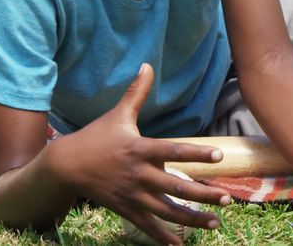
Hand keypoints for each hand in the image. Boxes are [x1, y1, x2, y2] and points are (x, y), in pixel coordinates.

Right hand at [48, 64, 231, 244]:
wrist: (65, 167)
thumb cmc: (96, 137)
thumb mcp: (118, 115)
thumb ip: (136, 93)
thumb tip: (147, 65)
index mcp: (140, 149)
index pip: (172, 150)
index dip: (196, 153)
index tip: (218, 156)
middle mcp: (138, 175)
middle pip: (175, 187)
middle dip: (202, 195)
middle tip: (227, 199)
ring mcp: (132, 195)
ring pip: (166, 211)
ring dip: (192, 219)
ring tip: (216, 223)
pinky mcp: (126, 209)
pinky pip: (148, 226)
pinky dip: (164, 237)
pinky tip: (182, 245)